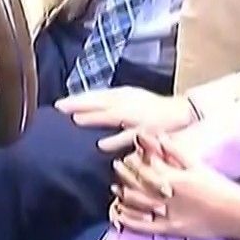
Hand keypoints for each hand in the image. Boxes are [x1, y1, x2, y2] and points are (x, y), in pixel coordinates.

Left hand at [55, 87, 197, 154]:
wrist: (180, 113)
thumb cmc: (151, 108)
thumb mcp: (129, 99)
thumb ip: (109, 103)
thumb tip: (84, 108)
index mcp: (123, 94)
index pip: (96, 95)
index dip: (77, 98)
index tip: (58, 104)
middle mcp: (128, 102)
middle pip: (99, 101)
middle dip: (79, 104)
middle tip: (59, 108)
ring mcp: (136, 115)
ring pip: (111, 115)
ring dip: (94, 117)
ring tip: (76, 120)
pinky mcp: (145, 130)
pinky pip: (128, 136)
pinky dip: (115, 140)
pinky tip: (101, 145)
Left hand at [110, 133, 239, 239]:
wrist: (235, 213)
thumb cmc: (218, 186)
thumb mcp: (197, 165)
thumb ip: (175, 151)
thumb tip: (157, 137)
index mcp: (176, 178)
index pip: (146, 167)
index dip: (133, 161)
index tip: (127, 156)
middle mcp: (169, 197)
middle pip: (138, 185)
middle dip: (125, 175)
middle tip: (117, 167)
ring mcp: (168, 215)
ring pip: (138, 204)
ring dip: (124, 195)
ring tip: (115, 188)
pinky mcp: (170, 230)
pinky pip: (144, 226)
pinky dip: (129, 220)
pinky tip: (118, 213)